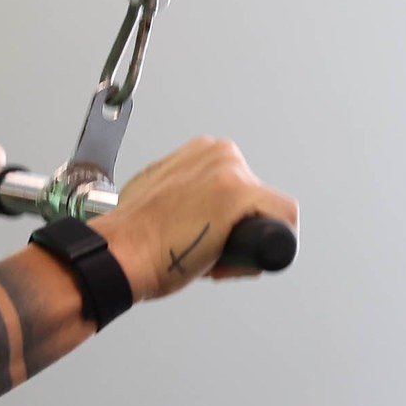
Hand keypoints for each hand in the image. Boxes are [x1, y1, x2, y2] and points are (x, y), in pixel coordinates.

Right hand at [88, 136, 298, 302]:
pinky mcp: (240, 194)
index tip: (204, 232)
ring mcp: (230, 172)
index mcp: (201, 149)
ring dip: (250, 239)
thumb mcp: (161, 191)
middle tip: (208, 246)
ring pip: (271, 213)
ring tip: (211, 252)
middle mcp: (218, 153)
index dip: (227, 219)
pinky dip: (266, 249)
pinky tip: (228, 256)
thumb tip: (201, 209)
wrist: (122, 248)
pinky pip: (283, 222)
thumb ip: (188, 190)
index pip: (241, 185)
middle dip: (241, 228)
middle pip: (258, 199)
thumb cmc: (135, 232)